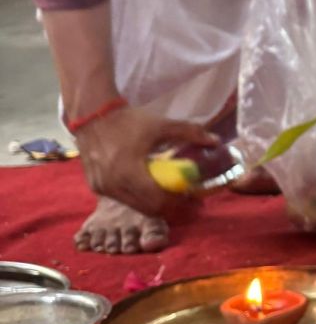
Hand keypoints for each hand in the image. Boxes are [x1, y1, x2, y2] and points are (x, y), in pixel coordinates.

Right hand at [75, 106, 217, 214]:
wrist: (92, 114)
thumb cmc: (127, 120)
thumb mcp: (160, 124)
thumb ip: (190, 132)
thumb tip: (215, 140)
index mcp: (129, 172)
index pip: (158, 200)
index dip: (178, 202)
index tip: (192, 195)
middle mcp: (114, 185)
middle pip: (149, 209)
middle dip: (169, 206)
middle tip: (184, 197)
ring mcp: (103, 188)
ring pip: (136, 207)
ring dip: (154, 203)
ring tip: (168, 191)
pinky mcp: (97, 187)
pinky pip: (124, 199)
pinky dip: (139, 197)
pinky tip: (148, 185)